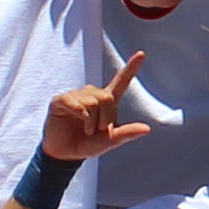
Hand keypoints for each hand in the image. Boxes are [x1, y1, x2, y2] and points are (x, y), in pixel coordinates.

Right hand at [40, 51, 159, 166]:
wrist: (66, 153)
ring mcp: (76, 95)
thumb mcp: (110, 141)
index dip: (131, 68)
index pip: (121, 82)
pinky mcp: (61, 100)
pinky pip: (72, 100)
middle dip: (103, 118)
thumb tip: (147, 129)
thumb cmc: (88, 144)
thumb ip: (126, 133)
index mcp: (107, 101)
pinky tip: (78, 118)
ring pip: (91, 101)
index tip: (142, 54)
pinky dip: (78, 111)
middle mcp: (93, 94)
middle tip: (96, 131)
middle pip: (106, 97)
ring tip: (85, 131)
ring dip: (90, 121)